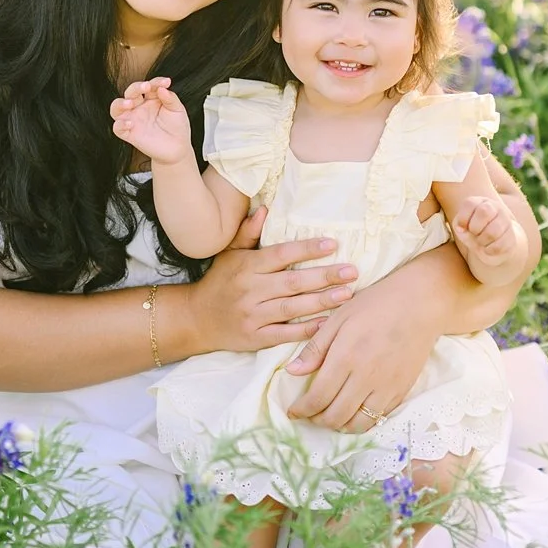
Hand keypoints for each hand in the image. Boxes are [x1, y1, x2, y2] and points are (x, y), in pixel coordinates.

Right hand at [111, 77, 191, 164]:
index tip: (167, 82)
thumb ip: (170, 98)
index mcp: (151, 98)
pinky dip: (120, 125)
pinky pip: (117, 128)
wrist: (177, 149)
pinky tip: (130, 124)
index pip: (149, 85)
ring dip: (120, 103)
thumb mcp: (177, 110)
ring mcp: (133, 120)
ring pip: (116, 107)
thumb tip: (162, 88)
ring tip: (130, 103)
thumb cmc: (177, 127)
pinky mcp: (130, 134)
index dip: (156, 81)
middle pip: (130, 92)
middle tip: (146, 86)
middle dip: (136, 87)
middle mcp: (139, 107)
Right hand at [187, 207, 358, 352]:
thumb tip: (265, 209)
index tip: (333, 244)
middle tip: (352, 271)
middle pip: (293, 282)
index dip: (307, 249)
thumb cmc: (219, 282)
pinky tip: (327, 323)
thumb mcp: (229, 254)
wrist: (195, 319)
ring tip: (347, 294)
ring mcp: (253, 315)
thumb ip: (247, 232)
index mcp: (246, 266)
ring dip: (322, 301)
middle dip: (324, 276)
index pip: (281, 254)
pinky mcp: (255, 338)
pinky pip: (285, 334)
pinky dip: (307, 330)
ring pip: (292, 308)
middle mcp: (250, 290)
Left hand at [284, 277, 437, 432]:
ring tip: (331, 415)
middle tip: (311, 414)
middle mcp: (366, 378)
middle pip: (336, 417)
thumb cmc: (376, 305)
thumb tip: (292, 372)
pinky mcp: (402, 390)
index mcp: (345, 358)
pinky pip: (378, 417)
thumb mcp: (338, 318)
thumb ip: (315, 348)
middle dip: (318, 420)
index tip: (293, 411)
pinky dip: (362, 420)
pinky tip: (354, 409)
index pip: (318, 398)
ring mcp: (386, 387)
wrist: (420, 304)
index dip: (302, 410)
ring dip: (340, 425)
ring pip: (358, 424)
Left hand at [451, 195, 524, 268]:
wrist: (493, 245)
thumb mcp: (462, 228)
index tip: (462, 228)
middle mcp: (495, 207)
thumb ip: (459, 226)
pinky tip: (488, 248)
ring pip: (492, 231)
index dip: (463, 218)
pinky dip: (489, 250)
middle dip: (475, 228)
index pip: (470, 203)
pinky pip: (499, 245)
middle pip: (484, 211)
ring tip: (481, 242)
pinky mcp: (512, 236)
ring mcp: (506, 220)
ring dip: (482, 241)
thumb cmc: (473, 233)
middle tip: (474, 233)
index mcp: (480, 202)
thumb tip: (462, 229)